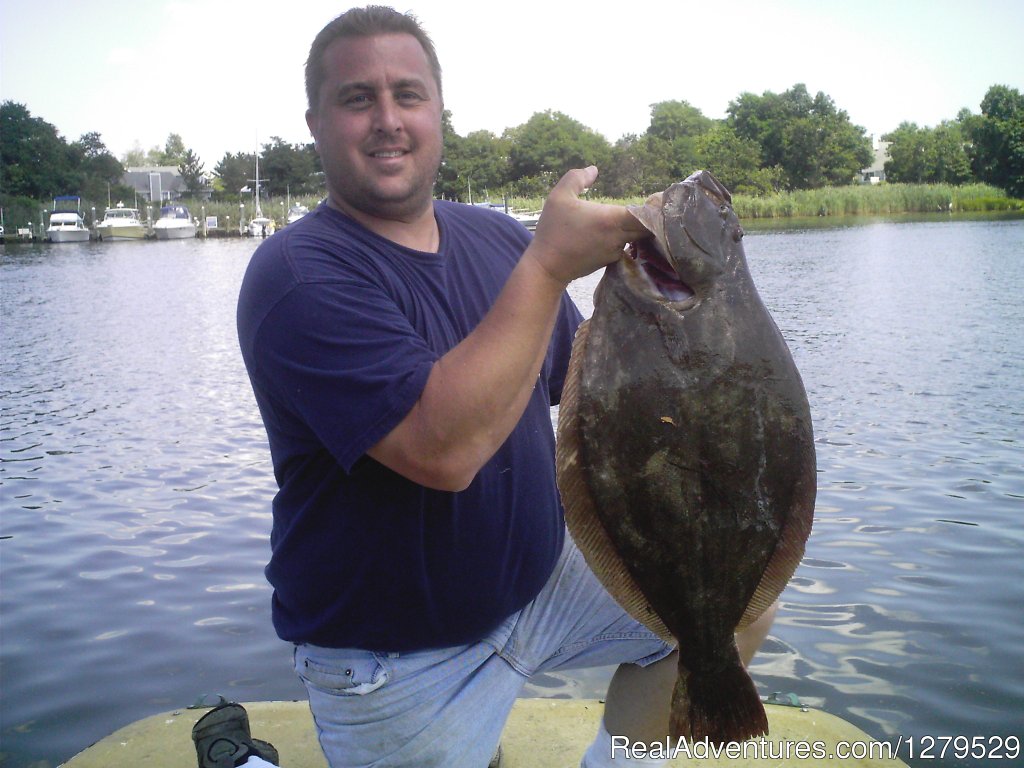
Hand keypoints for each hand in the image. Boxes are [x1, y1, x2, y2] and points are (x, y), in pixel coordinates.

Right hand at [527, 167, 649, 285]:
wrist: (546, 267)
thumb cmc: (553, 230)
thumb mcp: (559, 196)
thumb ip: (577, 178)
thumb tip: (594, 170)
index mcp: (611, 219)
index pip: (646, 214)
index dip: (655, 207)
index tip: (656, 199)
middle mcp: (618, 237)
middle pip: (647, 228)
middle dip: (651, 218)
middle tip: (652, 207)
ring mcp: (615, 251)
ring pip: (637, 237)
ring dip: (637, 228)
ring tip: (635, 217)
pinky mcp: (610, 261)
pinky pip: (625, 247)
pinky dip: (626, 239)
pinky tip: (617, 232)